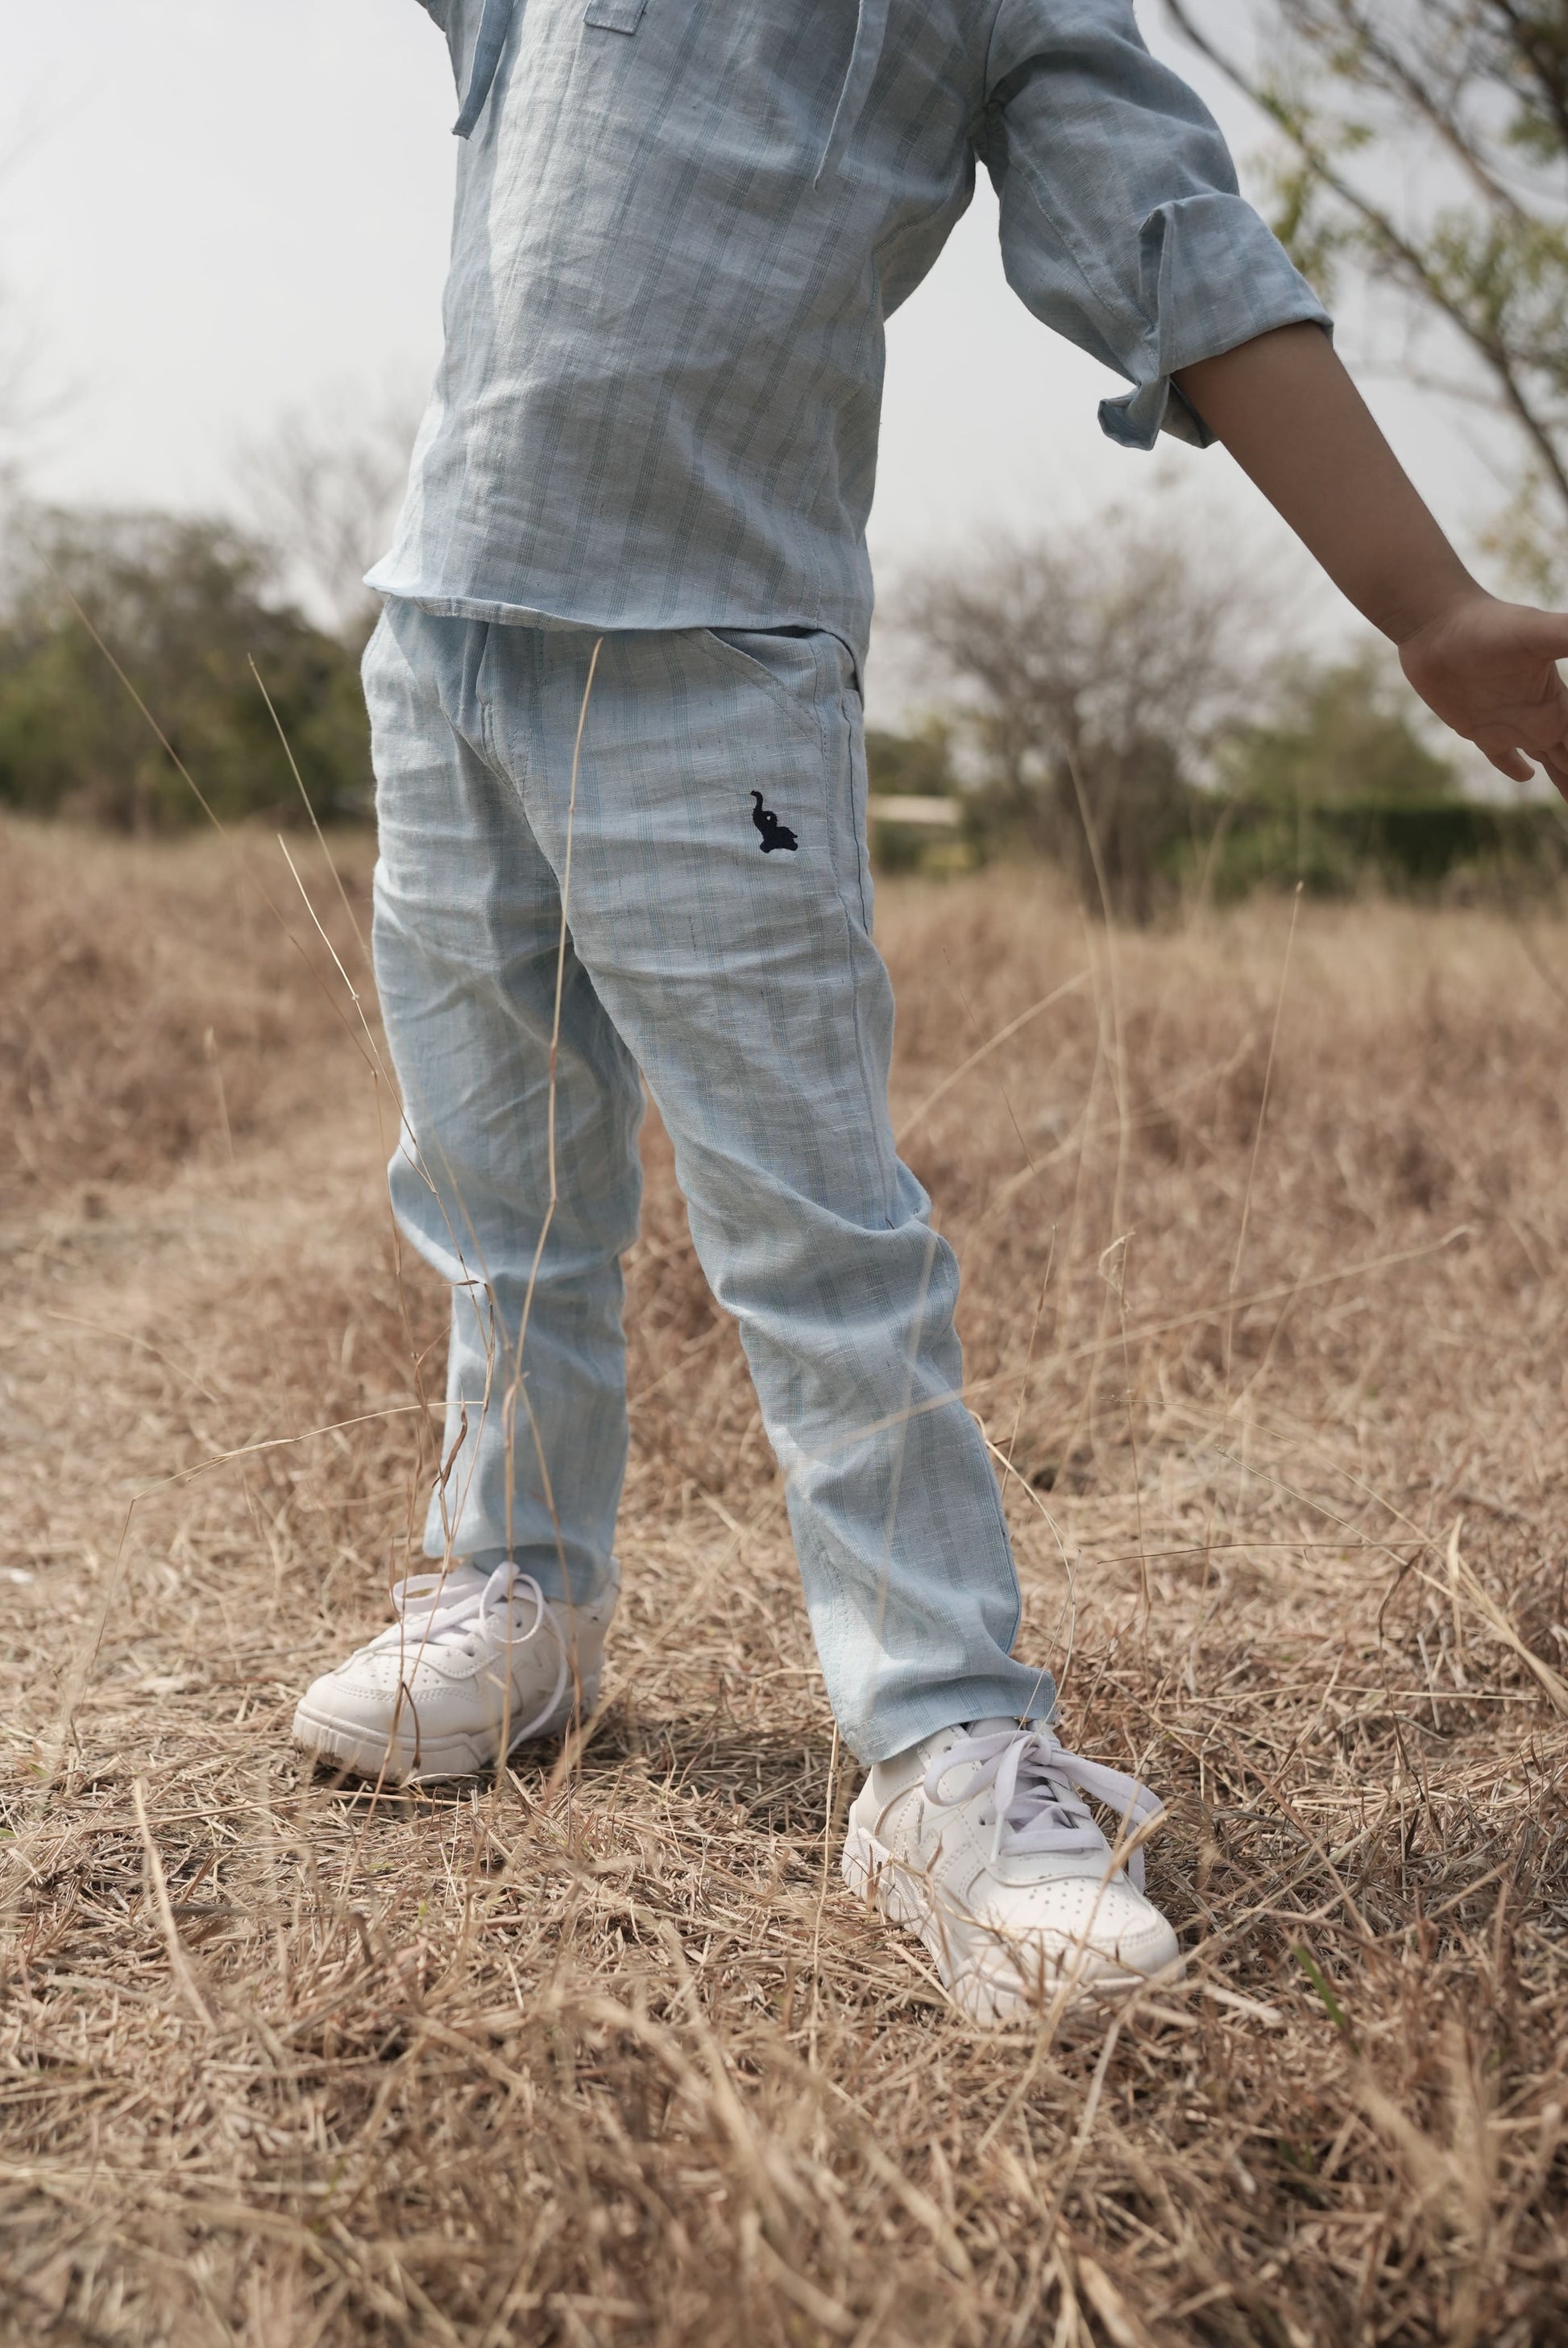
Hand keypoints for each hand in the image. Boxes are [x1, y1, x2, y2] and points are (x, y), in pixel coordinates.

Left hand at [1398, 591, 1567, 796]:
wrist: (1438, 623)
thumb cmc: (1490, 625)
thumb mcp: (1540, 634)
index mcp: (1559, 703)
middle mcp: (1541, 715)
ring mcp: (1511, 722)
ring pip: (1548, 761)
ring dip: (1562, 779)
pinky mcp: (1480, 728)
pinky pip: (1503, 756)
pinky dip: (1515, 768)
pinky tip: (1526, 776)